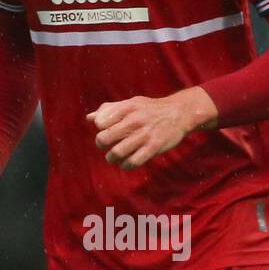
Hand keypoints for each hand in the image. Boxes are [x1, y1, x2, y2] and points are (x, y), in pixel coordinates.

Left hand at [86, 87, 217, 168]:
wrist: (179, 113)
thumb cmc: (150, 109)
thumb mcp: (131, 103)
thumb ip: (110, 110)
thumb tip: (89, 118)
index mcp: (127, 108)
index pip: (100, 122)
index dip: (100, 128)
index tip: (107, 129)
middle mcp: (134, 120)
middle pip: (104, 138)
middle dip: (101, 144)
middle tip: (106, 145)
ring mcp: (145, 135)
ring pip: (117, 153)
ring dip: (111, 158)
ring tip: (113, 157)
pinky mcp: (154, 147)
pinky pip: (133, 162)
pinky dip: (126, 165)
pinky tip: (126, 162)